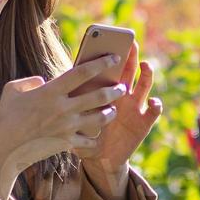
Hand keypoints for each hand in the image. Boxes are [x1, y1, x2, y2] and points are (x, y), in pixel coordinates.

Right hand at [0, 54, 125, 199]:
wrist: (4, 150)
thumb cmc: (5, 118)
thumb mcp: (11, 90)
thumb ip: (29, 81)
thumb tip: (42, 80)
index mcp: (50, 91)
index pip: (82, 72)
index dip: (100, 63)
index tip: (113, 57)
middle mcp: (62, 108)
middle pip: (98, 96)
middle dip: (114, 89)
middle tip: (122, 86)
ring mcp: (66, 127)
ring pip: (99, 118)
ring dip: (109, 113)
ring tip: (112, 109)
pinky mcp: (66, 143)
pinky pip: (88, 141)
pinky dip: (95, 137)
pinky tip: (97, 134)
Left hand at [77, 40, 161, 193]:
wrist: (98, 158)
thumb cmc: (84, 134)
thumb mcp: (71, 116)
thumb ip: (63, 100)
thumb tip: (43, 85)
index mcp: (104, 90)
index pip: (107, 68)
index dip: (107, 54)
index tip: (106, 41)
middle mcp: (122, 95)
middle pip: (129, 71)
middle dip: (131, 56)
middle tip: (131, 43)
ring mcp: (134, 108)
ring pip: (144, 86)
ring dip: (147, 75)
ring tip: (145, 66)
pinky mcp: (142, 123)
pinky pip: (153, 113)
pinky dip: (156, 105)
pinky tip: (153, 101)